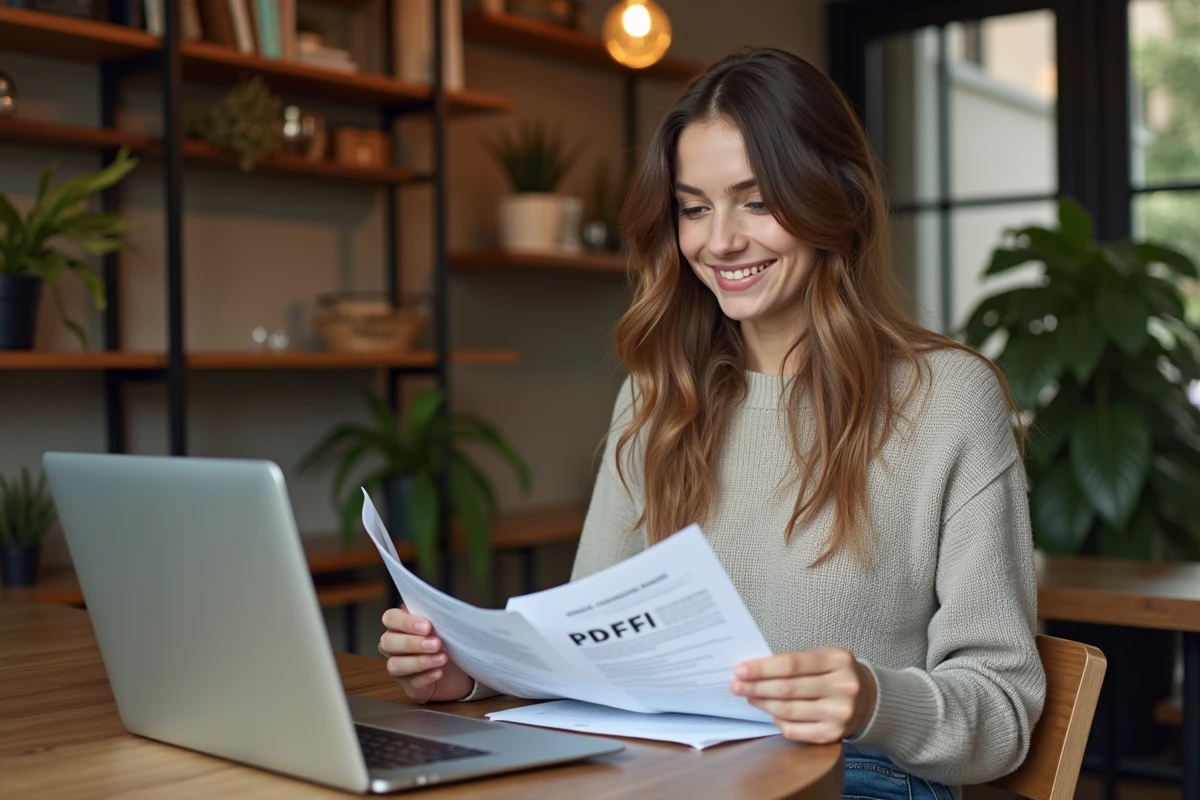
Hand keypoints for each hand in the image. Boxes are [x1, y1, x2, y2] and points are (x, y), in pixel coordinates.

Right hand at [379, 605, 473, 702]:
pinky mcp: (410, 688)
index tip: (427, 626)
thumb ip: (434, 617)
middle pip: (387, 642)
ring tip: (442, 658)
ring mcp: (400, 669)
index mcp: (400, 627)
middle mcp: (394, 648)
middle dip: (412, 643)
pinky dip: (426, 677)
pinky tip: (439, 672)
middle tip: (436, 643)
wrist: (463, 670)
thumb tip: (433, 608)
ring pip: (395, 665)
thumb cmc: (449, 644)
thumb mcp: (444, 627)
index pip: (390, 618)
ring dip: (419, 661)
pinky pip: (411, 683)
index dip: (405, 622)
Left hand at [731, 647, 876, 743]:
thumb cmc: (837, 674)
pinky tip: (769, 712)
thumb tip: (754, 670)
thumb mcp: (825, 658)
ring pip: (788, 710)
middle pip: (788, 689)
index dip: (762, 668)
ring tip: (748, 696)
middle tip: (736, 685)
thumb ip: (795, 662)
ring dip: (762, 703)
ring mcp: (839, 714)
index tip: (740, 669)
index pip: (791, 664)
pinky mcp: (833, 735)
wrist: (871, 699)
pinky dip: (778, 721)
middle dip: (756, 687)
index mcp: (838, 660)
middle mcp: (842, 687)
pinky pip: (795, 730)